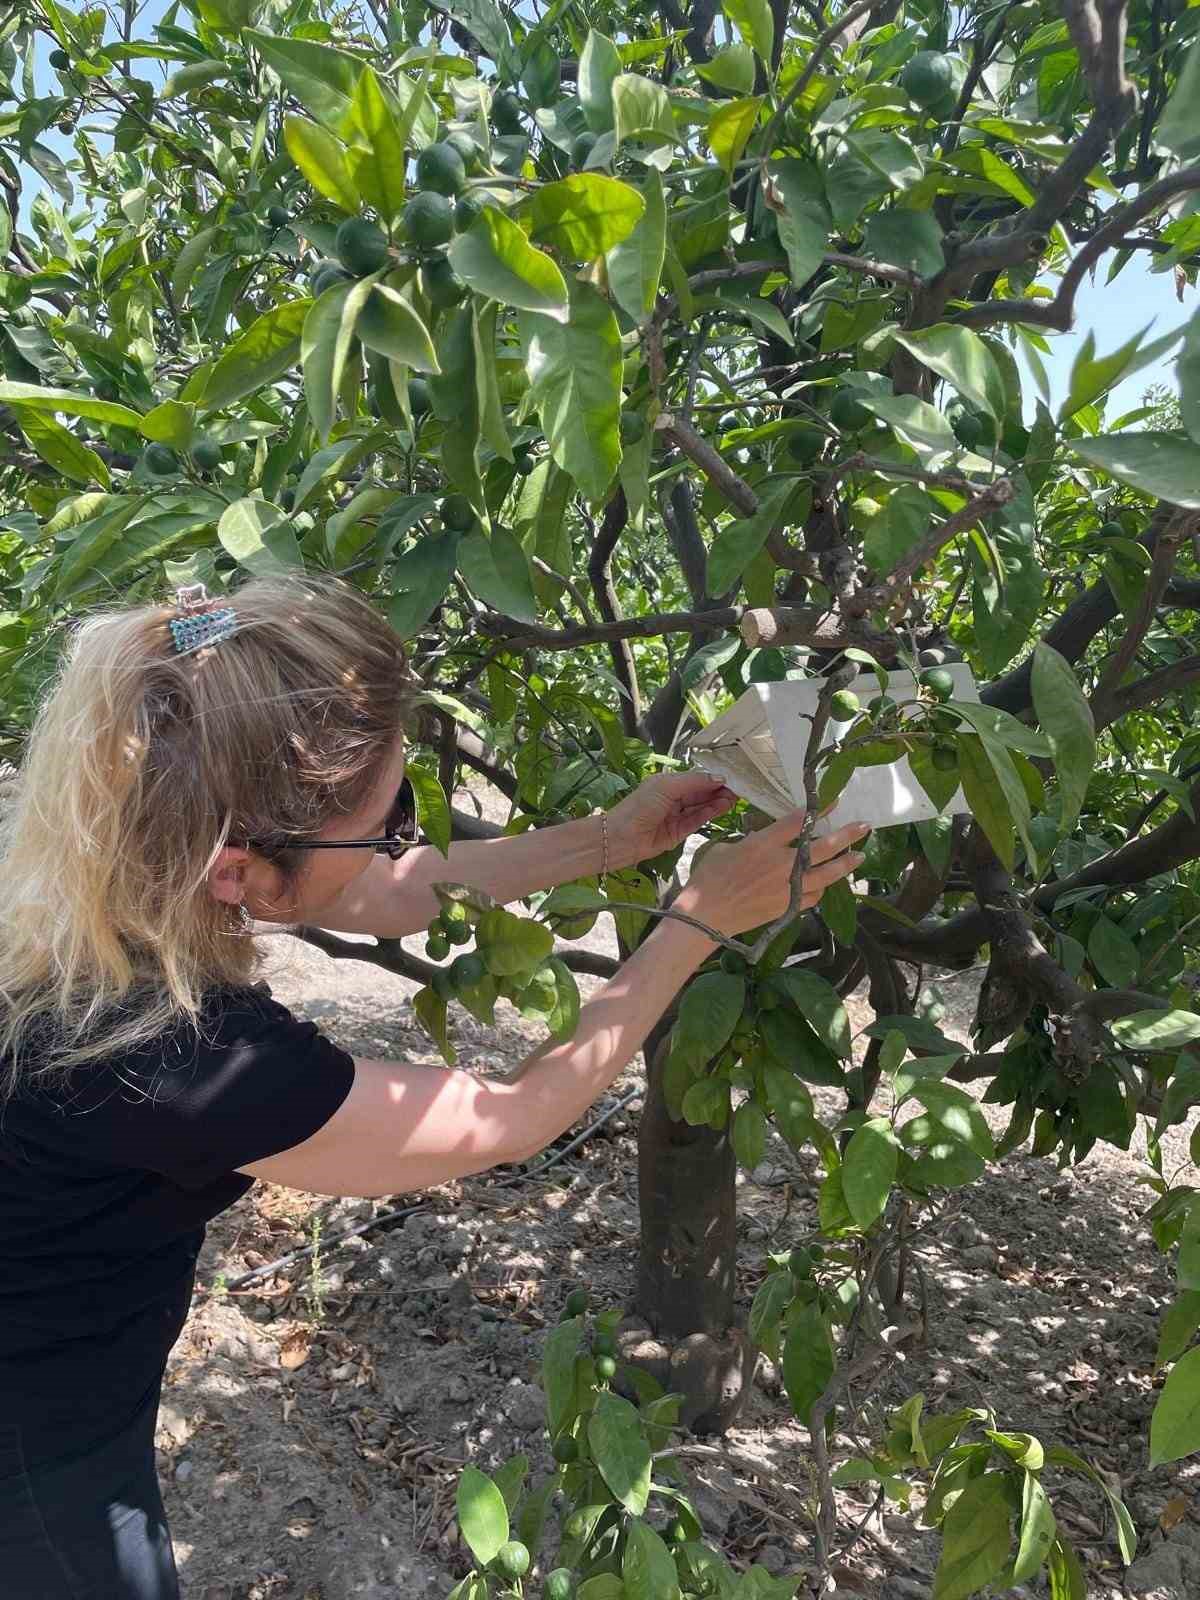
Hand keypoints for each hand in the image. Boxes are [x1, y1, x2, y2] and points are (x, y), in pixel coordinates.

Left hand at [606, 771, 736, 866]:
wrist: (621, 837)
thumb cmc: (640, 806)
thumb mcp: (666, 787)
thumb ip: (693, 782)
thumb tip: (718, 779)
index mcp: (667, 783)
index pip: (695, 779)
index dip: (712, 778)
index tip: (731, 777)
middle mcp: (673, 798)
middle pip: (700, 793)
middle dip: (718, 790)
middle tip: (738, 788)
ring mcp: (676, 816)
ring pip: (701, 807)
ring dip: (717, 802)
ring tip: (734, 797)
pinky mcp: (679, 833)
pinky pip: (697, 821)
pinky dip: (709, 814)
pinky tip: (721, 807)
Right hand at [677, 810, 868, 937]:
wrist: (705, 916)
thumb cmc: (708, 879)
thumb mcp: (726, 848)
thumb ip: (751, 842)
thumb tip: (763, 841)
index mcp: (763, 844)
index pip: (798, 822)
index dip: (820, 809)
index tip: (835, 800)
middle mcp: (781, 865)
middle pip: (823, 847)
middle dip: (847, 836)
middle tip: (864, 827)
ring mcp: (787, 888)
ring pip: (826, 875)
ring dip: (845, 865)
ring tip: (858, 857)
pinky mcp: (787, 908)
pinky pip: (813, 897)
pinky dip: (821, 890)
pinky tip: (825, 885)